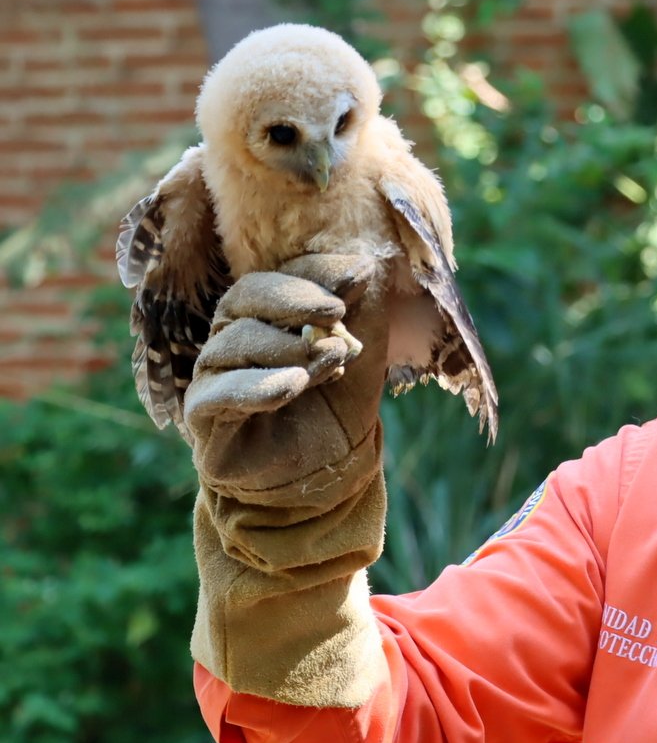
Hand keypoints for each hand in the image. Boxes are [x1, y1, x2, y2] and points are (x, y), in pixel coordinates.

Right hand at [186, 253, 392, 705]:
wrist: (328, 485)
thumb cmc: (340, 411)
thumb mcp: (363, 354)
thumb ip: (361, 308)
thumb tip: (365, 257)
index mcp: (262, 320)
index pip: (270, 280)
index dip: (308, 274)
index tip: (357, 276)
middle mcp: (229, 344)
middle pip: (242, 302)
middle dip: (292, 301)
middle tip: (335, 311)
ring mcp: (212, 382)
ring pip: (230, 345)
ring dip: (285, 347)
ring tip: (329, 361)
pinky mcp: (204, 424)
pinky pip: (217, 397)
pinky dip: (257, 387)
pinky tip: (295, 385)